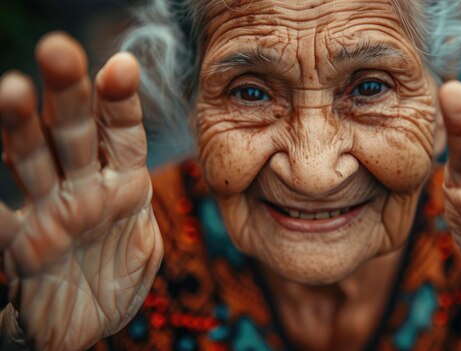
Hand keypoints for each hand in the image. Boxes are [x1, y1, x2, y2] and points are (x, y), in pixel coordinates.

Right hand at [0, 33, 162, 349]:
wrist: (83, 326)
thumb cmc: (116, 280)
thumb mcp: (144, 247)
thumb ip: (142, 212)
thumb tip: (134, 181)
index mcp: (123, 186)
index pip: (122, 134)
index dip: (121, 101)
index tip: (121, 66)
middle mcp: (83, 190)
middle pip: (74, 133)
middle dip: (69, 95)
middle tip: (60, 50)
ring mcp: (48, 213)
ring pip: (32, 161)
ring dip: (21, 128)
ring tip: (13, 90)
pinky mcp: (18, 244)